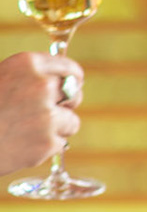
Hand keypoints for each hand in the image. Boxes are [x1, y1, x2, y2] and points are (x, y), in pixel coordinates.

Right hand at [0, 52, 81, 176]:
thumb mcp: (1, 80)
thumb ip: (29, 78)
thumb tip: (66, 80)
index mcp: (28, 64)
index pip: (70, 69)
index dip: (72, 80)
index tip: (74, 86)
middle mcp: (41, 85)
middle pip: (75, 93)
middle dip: (65, 104)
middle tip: (44, 114)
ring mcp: (47, 115)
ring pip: (71, 121)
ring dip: (55, 129)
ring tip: (24, 132)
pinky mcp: (47, 142)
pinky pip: (60, 143)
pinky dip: (44, 147)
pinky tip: (20, 145)